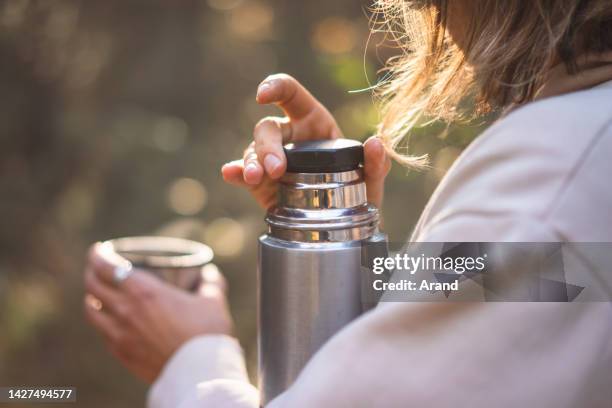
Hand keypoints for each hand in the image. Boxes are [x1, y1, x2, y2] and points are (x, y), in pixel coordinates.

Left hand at [83, 243, 232, 382]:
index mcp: (145, 291)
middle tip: (97, 267)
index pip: (107, 267)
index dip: (98, 255)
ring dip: (91, 298)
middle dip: (92, 272)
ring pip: (91, 311)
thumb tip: (210, 273)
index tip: (99, 250)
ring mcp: (120, 334)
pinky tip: (110, 320)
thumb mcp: (213, 302)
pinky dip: (102, 321)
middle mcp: (125, 310)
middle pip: (93, 286)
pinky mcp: (121, 354)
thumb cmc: (207, 334)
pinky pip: (102, 333)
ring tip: (97, 294)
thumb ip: (210, 283)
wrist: (199, 373)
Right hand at [221, 73, 390, 208]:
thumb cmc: (358, 194)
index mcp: (314, 122)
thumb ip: (377, 163)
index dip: (275, 87)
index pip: (290, 94)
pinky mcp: (262, 184)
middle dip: (268, 145)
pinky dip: (236, 173)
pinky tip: (231, 173)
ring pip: (253, 152)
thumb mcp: (372, 180)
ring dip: (251, 162)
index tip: (263, 95)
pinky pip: (244, 174)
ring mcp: (273, 160)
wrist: (345, 227)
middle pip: (267, 129)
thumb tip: (377, 143)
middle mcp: (290, 137)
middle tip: (276, 168)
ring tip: (257, 177)